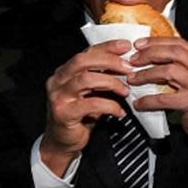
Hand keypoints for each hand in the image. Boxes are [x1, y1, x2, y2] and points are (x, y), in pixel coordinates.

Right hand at [42, 40, 132, 174]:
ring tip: (125, 91)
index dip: (107, 47)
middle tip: (128, 68)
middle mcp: (58, 80)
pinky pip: (91, 104)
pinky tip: (119, 111)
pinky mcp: (63, 113)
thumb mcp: (92, 92)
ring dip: (111, 83)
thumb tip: (127, 65)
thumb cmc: (80, 115)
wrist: (62, 142)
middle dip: (110, 61)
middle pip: (84, 61)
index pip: (87, 52)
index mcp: (65, 72)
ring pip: (86, 79)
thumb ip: (103, 78)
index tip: (126, 46)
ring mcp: (59, 96)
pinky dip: (110, 106)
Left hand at [127, 36, 187, 144]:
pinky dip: (148, 100)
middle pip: (174, 52)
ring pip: (169, 71)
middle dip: (150, 53)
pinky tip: (139, 103)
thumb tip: (149, 54)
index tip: (139, 44)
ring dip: (146, 74)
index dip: (157, 41)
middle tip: (133, 60)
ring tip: (133, 79)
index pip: (179, 43)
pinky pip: (165, 99)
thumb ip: (179, 65)